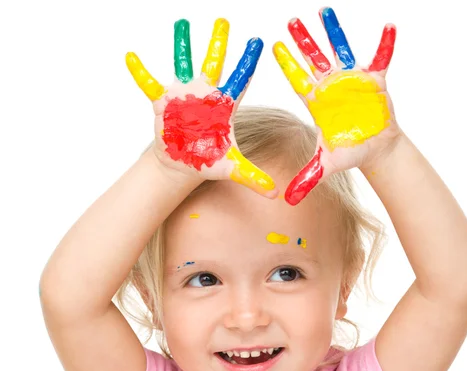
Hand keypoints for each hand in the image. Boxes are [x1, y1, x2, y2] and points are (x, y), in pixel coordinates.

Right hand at [126, 18, 276, 197]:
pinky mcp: (163, 102)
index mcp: (224, 105)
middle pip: (214, 63)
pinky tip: (130, 56)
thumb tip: (276, 194)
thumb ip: (254, 178)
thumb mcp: (232, 169)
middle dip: (219, 42)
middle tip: (224, 20)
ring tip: (182, 22)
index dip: (248, 62)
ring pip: (183, 63)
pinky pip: (149, 83)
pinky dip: (140, 71)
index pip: (240, 80)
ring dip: (182, 44)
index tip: (258, 41)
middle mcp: (205, 94)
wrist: (182, 164)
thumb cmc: (208, 161)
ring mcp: (183, 95)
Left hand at [273, 7, 400, 203]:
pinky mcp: (374, 80)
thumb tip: (288, 200)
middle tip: (291, 20)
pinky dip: (385, 44)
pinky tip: (389, 27)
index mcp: (317, 103)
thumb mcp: (328, 165)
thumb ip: (308, 178)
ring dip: (334, 32)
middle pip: (314, 59)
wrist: (375, 149)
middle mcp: (331, 87)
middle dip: (304, 40)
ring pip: (341, 50)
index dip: (289, 65)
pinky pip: (380, 58)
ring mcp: (352, 80)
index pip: (299, 80)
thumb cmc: (350, 153)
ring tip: (324, 10)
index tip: (274, 46)